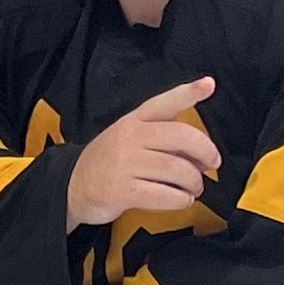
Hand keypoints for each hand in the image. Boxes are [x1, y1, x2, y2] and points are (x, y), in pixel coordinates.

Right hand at [67, 75, 217, 226]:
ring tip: (193, 187)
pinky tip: (181, 199)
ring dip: (194, 182)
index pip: (164, 103)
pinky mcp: (124, 190)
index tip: (208, 84)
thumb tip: (201, 149)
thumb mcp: (126, 136)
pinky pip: (166, 195)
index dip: (188, 92)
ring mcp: (126, 164)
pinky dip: (181, 200)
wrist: (72, 186)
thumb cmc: (107, 162)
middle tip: (211, 164)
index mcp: (134, 121)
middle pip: (181, 137)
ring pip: (178, 169)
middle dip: (205, 152)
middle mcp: (130, 138)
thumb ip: (160, 135)